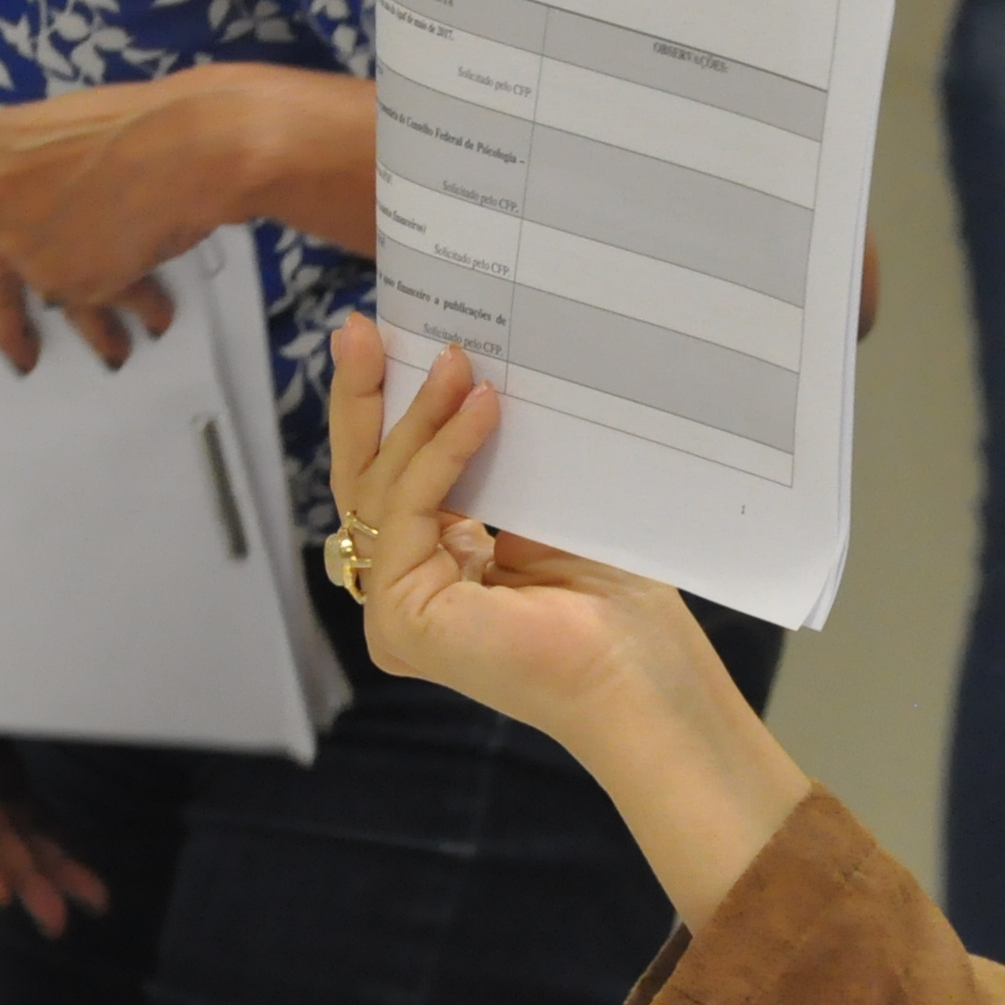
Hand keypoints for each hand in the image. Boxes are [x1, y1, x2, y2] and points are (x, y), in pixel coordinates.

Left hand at [0, 63, 364, 373]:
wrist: (195, 147)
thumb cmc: (147, 126)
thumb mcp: (68, 133)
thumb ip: (39, 174)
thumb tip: (53, 219)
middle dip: (8, 324)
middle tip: (19, 354)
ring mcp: (29, 248)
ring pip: (54, 302)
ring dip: (94, 333)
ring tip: (116, 351)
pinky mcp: (72, 281)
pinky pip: (99, 308)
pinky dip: (133, 315)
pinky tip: (154, 323)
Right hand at [329, 316, 727, 747]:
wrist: (644, 675)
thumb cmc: (617, 605)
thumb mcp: (542, 506)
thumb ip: (493, 460)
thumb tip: (470, 374)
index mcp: (437, 571)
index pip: (397, 479)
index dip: (391, 410)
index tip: (392, 337)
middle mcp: (405, 593)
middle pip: (365, 480)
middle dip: (363, 399)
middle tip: (360, 329)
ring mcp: (395, 610)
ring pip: (383, 488)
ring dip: (420, 416)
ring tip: (458, 360)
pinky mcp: (401, 618)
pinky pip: (408, 510)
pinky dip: (442, 452)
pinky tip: (481, 408)